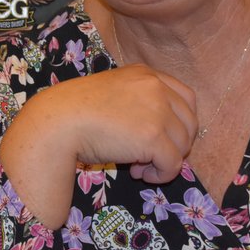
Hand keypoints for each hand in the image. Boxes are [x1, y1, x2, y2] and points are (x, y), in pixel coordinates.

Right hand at [0, 64, 197, 227]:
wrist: (59, 122)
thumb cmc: (76, 110)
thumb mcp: (114, 92)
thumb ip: (138, 102)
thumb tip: (159, 136)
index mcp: (145, 74)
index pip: (185, 98)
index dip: (179, 123)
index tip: (160, 137)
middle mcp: (156, 87)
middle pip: (190, 122)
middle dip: (175, 143)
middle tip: (150, 156)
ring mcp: (157, 111)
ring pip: (183, 145)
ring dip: (165, 160)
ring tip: (138, 166)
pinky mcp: (153, 137)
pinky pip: (173, 164)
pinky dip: (161, 175)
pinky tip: (139, 174)